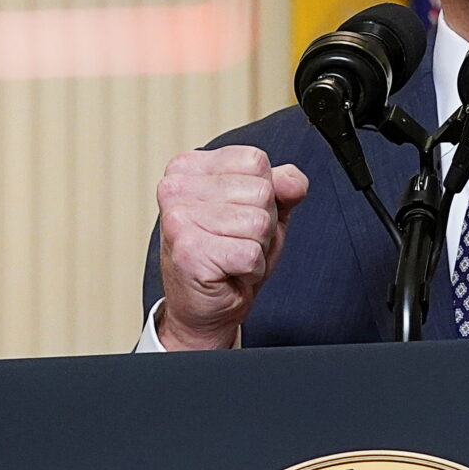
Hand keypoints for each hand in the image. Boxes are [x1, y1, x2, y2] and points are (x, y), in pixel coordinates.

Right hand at [154, 147, 309, 350]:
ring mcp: (178, 219)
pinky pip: (251, 253)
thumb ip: (282, 187)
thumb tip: (293, 182)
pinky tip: (229, 273)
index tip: (237, 216)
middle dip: (262, 224)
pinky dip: (251, 269)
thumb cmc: (228, 256)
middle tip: (234, 242)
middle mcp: (175, 187)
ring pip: (258, 223)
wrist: (204, 308)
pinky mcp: (189, 251)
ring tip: (232, 257)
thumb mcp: (263, 211)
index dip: (263, 194)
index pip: (255, 161)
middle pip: (261, 192)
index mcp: (187, 167)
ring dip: (257, 248)